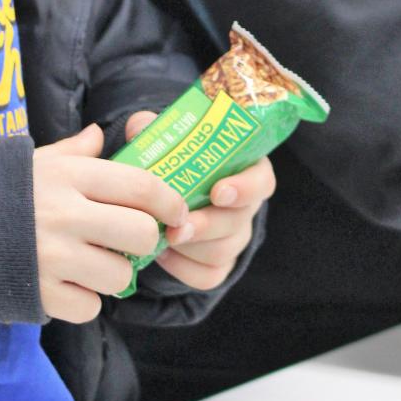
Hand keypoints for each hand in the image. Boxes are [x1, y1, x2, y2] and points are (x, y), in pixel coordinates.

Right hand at [32, 123, 188, 322]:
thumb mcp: (37, 161)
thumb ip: (75, 151)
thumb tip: (99, 134)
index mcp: (70, 176)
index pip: (141, 186)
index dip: (169, 201)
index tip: (176, 212)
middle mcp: (65, 214)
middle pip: (140, 234)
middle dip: (145, 240)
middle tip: (131, 241)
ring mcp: (53, 256)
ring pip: (119, 275)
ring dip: (114, 273)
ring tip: (94, 262)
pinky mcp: (40, 292)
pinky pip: (90, 306)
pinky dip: (85, 299)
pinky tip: (69, 283)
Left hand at [124, 109, 276, 291]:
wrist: (171, 191)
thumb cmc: (177, 159)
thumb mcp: (168, 139)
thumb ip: (156, 130)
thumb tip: (139, 124)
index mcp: (245, 169)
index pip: (261, 181)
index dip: (244, 188)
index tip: (219, 192)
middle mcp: (246, 206)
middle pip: (237, 221)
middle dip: (206, 225)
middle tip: (178, 228)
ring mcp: (235, 237)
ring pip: (223, 251)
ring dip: (191, 248)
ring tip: (163, 239)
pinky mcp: (220, 264)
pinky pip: (209, 276)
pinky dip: (183, 269)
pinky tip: (162, 256)